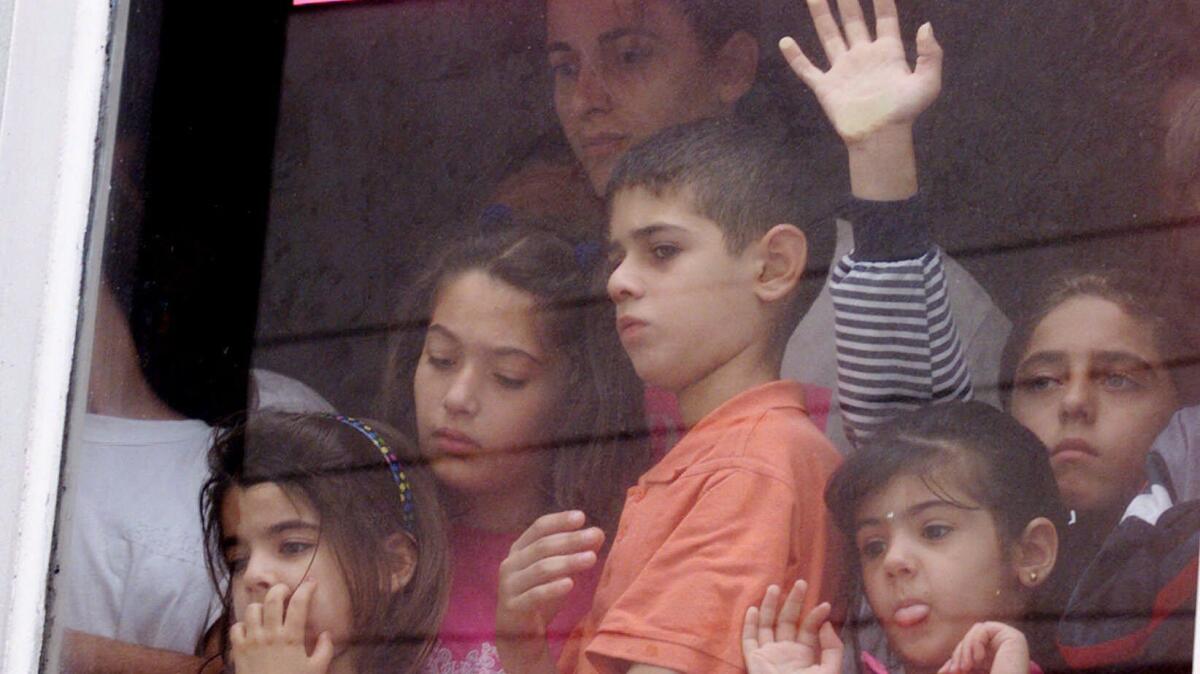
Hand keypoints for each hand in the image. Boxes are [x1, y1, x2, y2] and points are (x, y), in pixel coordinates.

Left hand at [230, 581, 332, 673]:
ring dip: (261, 606)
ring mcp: (252, 641)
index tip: (312, 582)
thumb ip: (325, 650)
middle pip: (272, 598)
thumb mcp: (316, 670)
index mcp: (291, 638)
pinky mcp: (238, 650)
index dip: (307, 588)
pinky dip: (243, 624)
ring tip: (268, 612)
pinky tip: (252, 630)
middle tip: (286, 592)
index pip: (299, 603)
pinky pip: (236, 627)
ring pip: (252, 609)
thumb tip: (326, 633)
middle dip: (280, 589)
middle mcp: (270, 634)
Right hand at [495, 511, 604, 672]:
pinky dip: (553, 588)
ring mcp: (509, 585)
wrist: (518, 633)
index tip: (582, 517)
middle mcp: (511, 563)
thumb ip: (574, 552)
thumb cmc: (539, 595)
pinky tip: (571, 584)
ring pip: (540, 569)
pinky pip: (534, 595)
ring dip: (568, 562)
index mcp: (520, 548)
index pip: (539, 527)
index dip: (559, 521)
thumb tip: (598, 534)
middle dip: (571, 540)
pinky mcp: (512, 607)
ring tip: (592, 558)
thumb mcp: (559, 571)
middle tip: (595, 535)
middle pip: (542, 546)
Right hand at [742, 580, 842, 673]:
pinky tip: (754, 608)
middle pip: (788, 621)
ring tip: (775, 587)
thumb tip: (825, 624)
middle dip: (793, 602)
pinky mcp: (754, 660)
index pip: (809, 629)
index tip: (825, 606)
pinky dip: (750, 624)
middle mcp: (786, 650)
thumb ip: (832, 650)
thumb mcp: (830, 672)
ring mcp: (769, 653)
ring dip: (770, 606)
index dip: (816, 617)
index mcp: (805, 654)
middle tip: (800, 583)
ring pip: (767, 624)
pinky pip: (750, 639)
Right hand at [779, 0, 941, 144]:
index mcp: (888, 52)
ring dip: (821, 15)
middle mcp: (863, 55)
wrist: (880, 138)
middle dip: (847, 0)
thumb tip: (925, 25)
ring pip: (829, 35)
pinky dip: (795, 57)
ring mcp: (843, 70)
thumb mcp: (928, 83)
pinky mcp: (826, 87)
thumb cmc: (905, 113)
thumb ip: (930, 54)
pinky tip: (785, 41)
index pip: (884, 17)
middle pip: (853, 20)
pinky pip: (807, 69)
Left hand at [938, 622, 1029, 673]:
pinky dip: (976, 642)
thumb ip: (959, 668)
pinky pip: (984, 628)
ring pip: (977, 631)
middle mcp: (1005, 651)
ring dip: (966, 649)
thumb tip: (941, 671)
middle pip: (972, 638)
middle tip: (955, 671)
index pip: (970, 649)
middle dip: (959, 654)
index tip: (944, 672)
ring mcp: (1011, 643)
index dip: (956, 658)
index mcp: (996, 662)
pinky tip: (979, 659)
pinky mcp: (1015, 637)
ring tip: (966, 668)